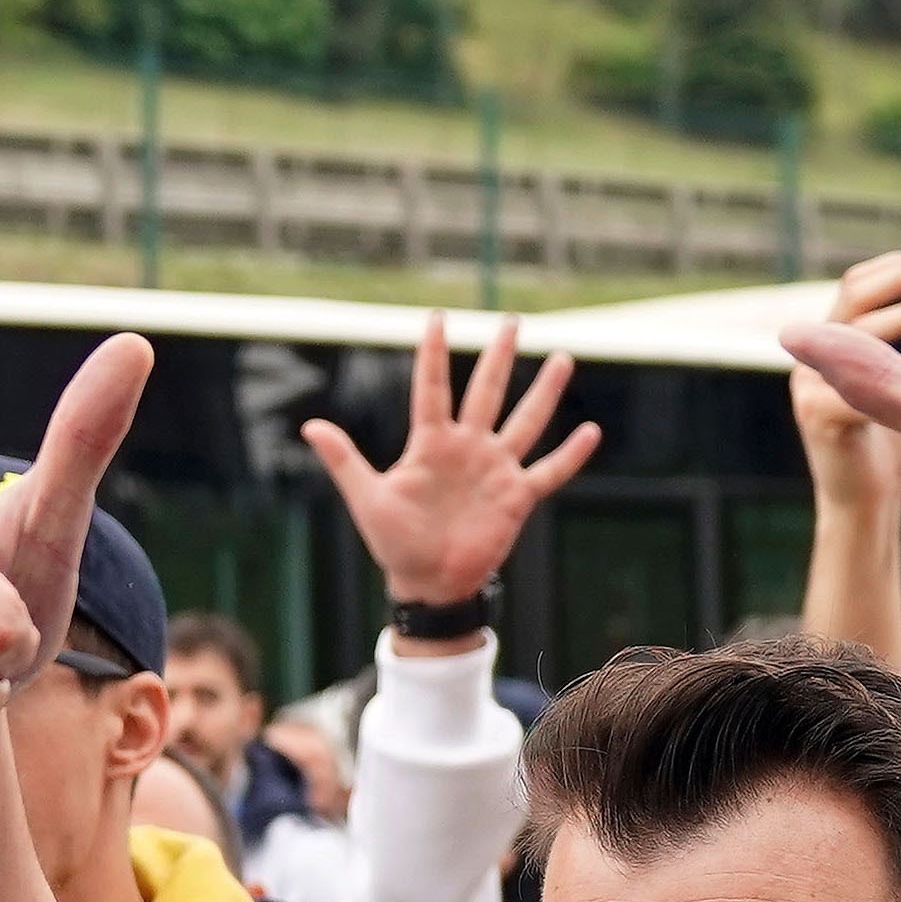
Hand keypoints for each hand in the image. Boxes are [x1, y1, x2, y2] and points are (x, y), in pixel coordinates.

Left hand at [299, 315, 599, 607]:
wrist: (428, 584)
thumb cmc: (394, 542)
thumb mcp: (367, 498)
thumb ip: (344, 459)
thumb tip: (310, 425)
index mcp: (431, 444)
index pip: (434, 388)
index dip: (434, 354)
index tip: (438, 317)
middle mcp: (467, 448)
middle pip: (487, 392)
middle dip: (500, 358)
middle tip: (513, 322)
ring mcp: (495, 470)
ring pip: (525, 422)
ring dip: (544, 392)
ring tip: (562, 358)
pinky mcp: (516, 498)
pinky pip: (548, 472)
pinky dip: (570, 455)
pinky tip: (590, 431)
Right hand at [791, 252, 900, 515]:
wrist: (868, 512)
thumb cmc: (900, 449)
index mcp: (838, 340)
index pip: (862, 281)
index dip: (894, 264)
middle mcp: (813, 354)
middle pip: (853, 290)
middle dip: (899, 275)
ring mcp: (808, 383)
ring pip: (854, 326)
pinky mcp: (816, 414)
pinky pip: (853, 379)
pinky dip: (889, 361)